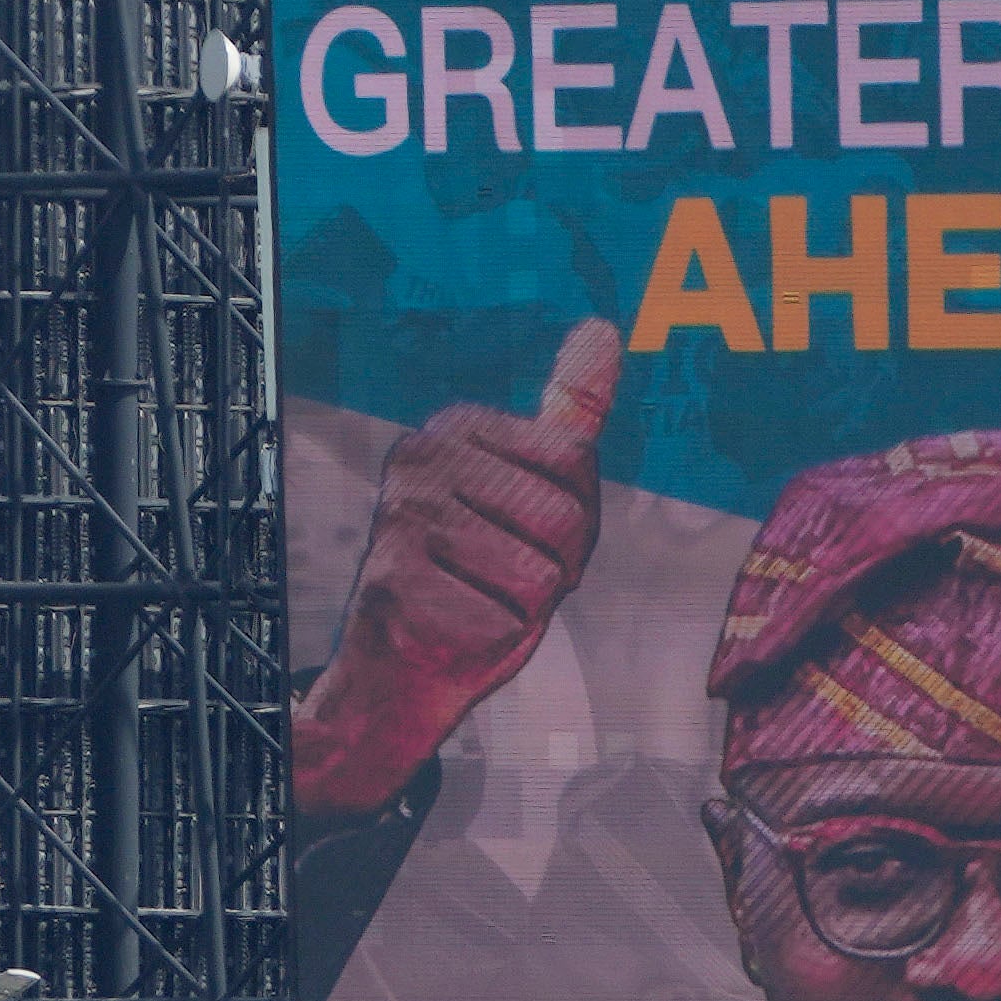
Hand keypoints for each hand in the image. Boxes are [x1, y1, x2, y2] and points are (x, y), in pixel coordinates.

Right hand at [299, 322, 619, 813]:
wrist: (398, 672)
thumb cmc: (476, 578)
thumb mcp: (530, 490)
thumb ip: (568, 413)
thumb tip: (602, 328)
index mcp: (455, 426)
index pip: (576, 460)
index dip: (574, 519)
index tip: (524, 533)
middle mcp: (420, 459)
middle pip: (567, 518)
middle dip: (556, 569)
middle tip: (501, 579)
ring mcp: (404, 519)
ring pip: (541, 573)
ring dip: (525, 607)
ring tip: (479, 601)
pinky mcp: (398, 583)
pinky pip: (508, 618)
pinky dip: (495, 639)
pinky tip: (455, 628)